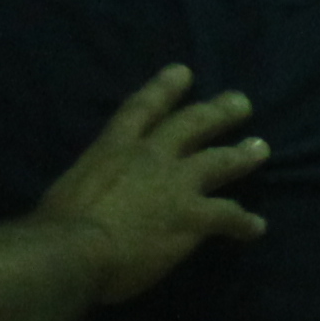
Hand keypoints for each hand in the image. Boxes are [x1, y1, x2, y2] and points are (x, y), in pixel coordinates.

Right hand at [36, 66, 271, 301]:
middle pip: (192, 124)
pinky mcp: (192, 216)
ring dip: (242, 155)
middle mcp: (150, 156)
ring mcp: (176, 184)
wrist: (75, 249)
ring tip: (261, 149)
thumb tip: (95, 195)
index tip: (184, 71)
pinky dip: (244, 223)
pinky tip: (256, 228)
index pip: (143, 108)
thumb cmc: (58, 224)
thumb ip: (92, 182)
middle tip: (241, 104)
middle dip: (218, 112)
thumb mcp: (71, 187)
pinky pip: (228, 215)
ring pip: (219, 161)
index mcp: (113, 147)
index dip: (165, 88)